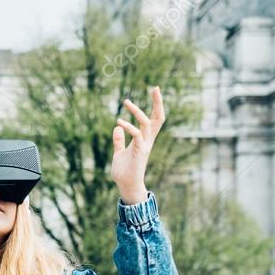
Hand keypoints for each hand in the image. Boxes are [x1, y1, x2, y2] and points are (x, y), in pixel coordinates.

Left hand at [111, 86, 164, 204]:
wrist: (126, 186)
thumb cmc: (124, 171)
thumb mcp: (119, 153)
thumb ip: (118, 141)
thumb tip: (116, 128)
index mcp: (144, 139)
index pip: (153, 119)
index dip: (155, 105)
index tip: (154, 90)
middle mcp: (147, 140)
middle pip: (157, 118)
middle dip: (158, 103)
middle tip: (155, 87)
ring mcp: (144, 146)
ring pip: (146, 123)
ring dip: (136, 111)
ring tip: (126, 101)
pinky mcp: (139, 152)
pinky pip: (136, 135)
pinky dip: (128, 127)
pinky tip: (119, 122)